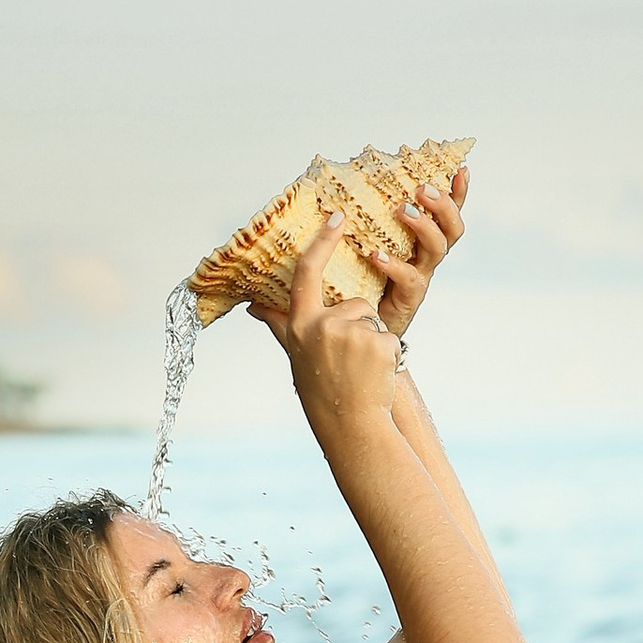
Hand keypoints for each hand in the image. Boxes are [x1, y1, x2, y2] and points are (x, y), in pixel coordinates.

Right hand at [257, 219, 402, 440]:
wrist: (350, 425)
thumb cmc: (321, 389)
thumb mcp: (296, 354)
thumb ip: (279, 324)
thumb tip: (253, 305)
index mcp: (300, 324)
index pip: (308, 272)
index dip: (323, 241)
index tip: (338, 216)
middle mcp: (322, 326)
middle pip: (353, 304)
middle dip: (359, 326)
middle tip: (351, 363)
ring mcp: (351, 334)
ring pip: (373, 321)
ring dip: (373, 343)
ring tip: (362, 371)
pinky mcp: (378, 344)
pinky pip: (389, 337)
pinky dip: (388, 356)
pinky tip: (375, 376)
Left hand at [372, 163, 468, 333]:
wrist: (363, 328)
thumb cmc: (362, 280)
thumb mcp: (365, 244)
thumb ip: (363, 220)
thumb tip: (339, 186)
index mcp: (421, 240)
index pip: (447, 213)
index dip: (458, 194)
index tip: (461, 169)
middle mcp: (426, 257)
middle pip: (451, 229)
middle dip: (443, 205)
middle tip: (422, 189)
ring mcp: (421, 276)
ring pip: (437, 249)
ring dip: (424, 226)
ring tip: (402, 210)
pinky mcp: (409, 298)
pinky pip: (410, 279)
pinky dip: (395, 265)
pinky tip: (376, 255)